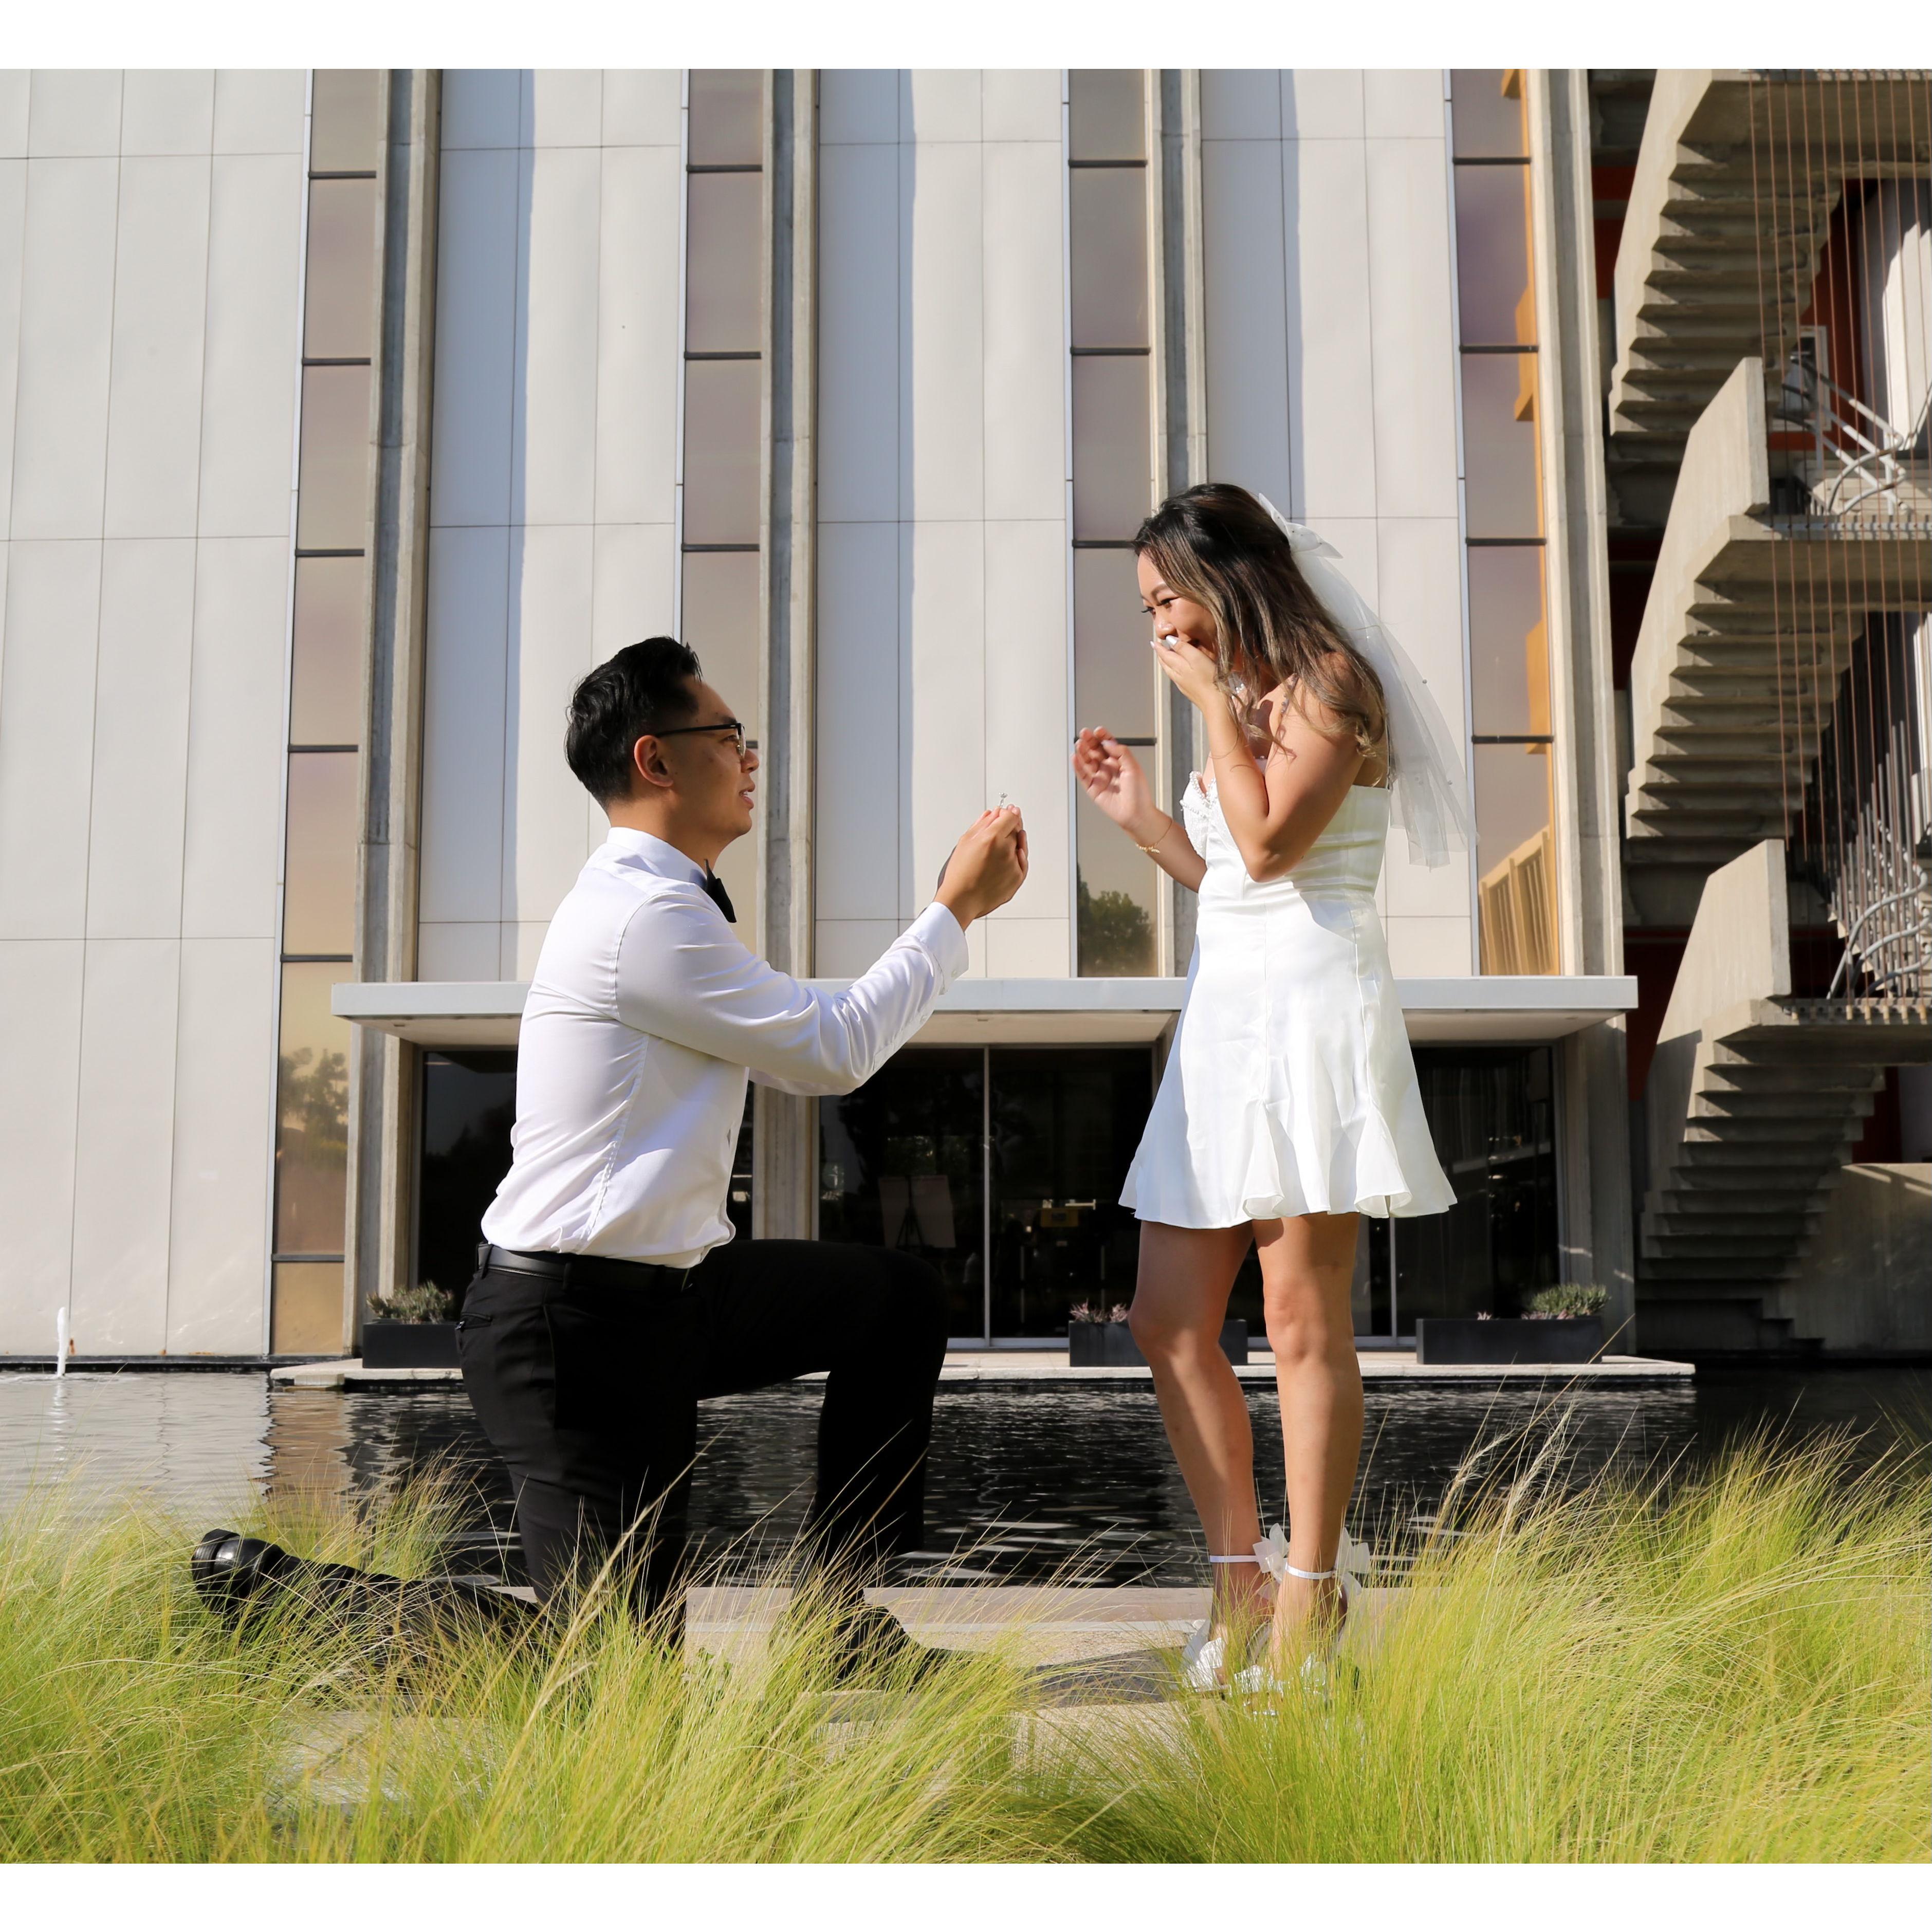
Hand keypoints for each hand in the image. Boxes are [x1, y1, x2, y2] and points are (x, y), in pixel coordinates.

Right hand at [934, 807, 1027, 928]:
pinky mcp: (1018, 878)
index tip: (1008, 811)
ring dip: (1016, 839)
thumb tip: (992, 814)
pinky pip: (1023, 862)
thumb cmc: (959, 874)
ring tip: (1008, 839)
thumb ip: (981, 825)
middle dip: (1012, 824)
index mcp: (992, 838)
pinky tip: (1015, 852)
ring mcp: (1013, 865)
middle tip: (1007, 822)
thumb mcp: (965, 842)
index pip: (1010, 817)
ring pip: (1020, 845)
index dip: (1009, 812)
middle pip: (1016, 830)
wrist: (962, 900)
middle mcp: (1005, 850)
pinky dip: (1020, 855)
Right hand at [1071, 727, 1156, 836]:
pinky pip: (1083, 775)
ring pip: (1088, 761)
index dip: (1102, 737)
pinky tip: (1075, 757)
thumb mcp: (1134, 767)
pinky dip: (1078, 766)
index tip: (1098, 731)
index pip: (1108, 745)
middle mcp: (1109, 768)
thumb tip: (1108, 743)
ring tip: (1079, 744)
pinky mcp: (1092, 788)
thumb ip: (1121, 752)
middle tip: (1085, 734)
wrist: (1136, 813)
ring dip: (1082, 752)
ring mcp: (1100, 778)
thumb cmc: (1139, 794)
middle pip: (1096, 751)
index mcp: (1120, 762)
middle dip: (1090, 742)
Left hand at [1151, 632, 1222, 709]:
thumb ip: (1183, 648)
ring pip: (1170, 671)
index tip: (1154, 641)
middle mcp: (1177, 676)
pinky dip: (1174, 670)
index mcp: (1177, 667)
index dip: (1159, 647)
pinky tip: (1179, 671)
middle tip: (1158, 648)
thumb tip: (1169, 640)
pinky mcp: (1189, 690)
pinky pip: (1177, 677)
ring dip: (1166, 663)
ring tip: (1166, 657)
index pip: (1164, 655)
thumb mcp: (1196, 658)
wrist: (1215, 703)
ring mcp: (1182, 684)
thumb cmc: (1209, 679)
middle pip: (1165, 663)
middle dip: (1161, 655)